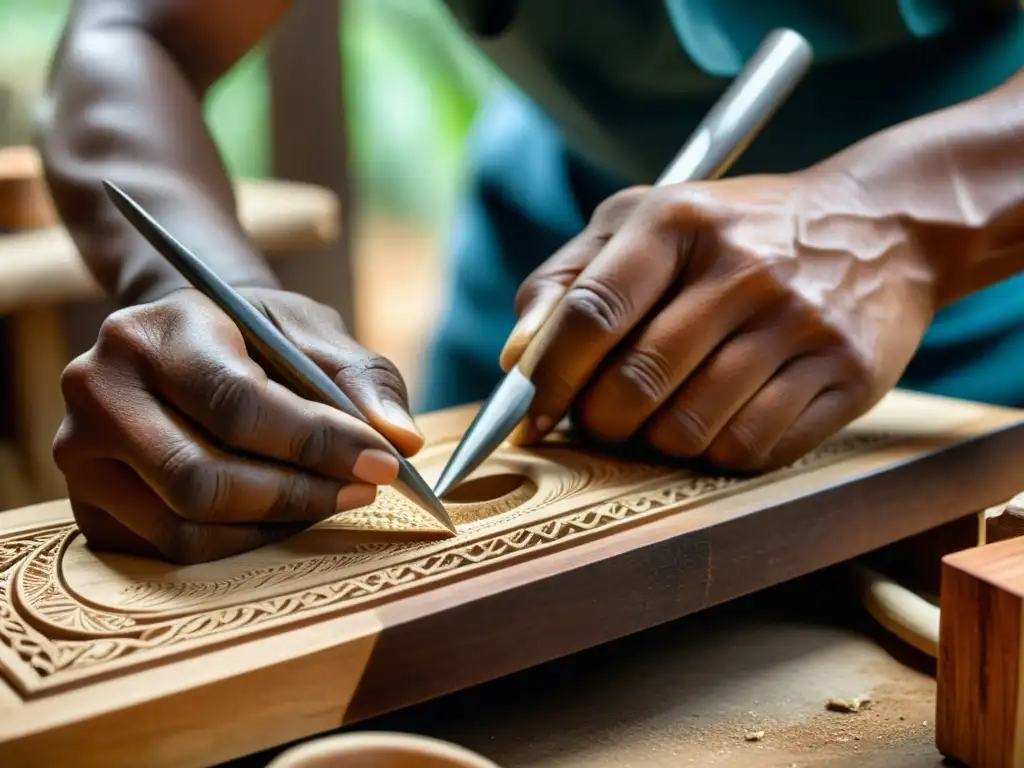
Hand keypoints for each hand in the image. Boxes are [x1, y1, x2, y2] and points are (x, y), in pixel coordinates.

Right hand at [54, 287, 422, 563]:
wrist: (182, 340)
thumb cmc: (251, 334)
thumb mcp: (307, 330)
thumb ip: (360, 378)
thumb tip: (401, 441)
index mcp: (151, 334)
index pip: (237, 405)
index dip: (317, 443)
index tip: (383, 463)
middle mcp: (97, 391)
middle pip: (204, 479)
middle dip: (299, 494)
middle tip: (363, 489)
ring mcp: (80, 454)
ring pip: (187, 525)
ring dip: (276, 525)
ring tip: (329, 498)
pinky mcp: (89, 504)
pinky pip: (172, 548)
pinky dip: (240, 543)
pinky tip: (281, 516)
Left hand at [501, 170, 936, 469]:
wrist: (879, 227)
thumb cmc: (733, 233)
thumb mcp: (645, 222)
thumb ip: (567, 280)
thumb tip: (517, 359)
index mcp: (679, 222)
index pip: (591, 314)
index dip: (548, 379)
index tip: (530, 416)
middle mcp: (744, 269)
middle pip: (634, 385)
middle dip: (599, 420)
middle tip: (604, 417)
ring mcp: (800, 324)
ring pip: (688, 431)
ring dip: (657, 441)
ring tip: (664, 415)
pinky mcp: (846, 375)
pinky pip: (750, 450)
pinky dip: (718, 452)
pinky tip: (721, 418)